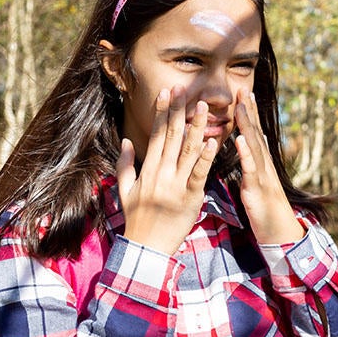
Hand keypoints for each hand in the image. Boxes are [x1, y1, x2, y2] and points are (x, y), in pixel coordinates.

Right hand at [117, 86, 217, 254]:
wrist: (146, 248)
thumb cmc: (137, 219)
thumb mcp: (124, 190)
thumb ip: (125, 164)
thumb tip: (125, 141)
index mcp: (148, 169)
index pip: (157, 134)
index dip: (162, 112)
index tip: (166, 92)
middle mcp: (161, 173)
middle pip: (172, 136)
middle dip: (179, 111)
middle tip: (185, 89)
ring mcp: (175, 184)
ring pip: (188, 150)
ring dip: (197, 126)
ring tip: (204, 106)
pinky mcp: (190, 197)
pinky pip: (199, 173)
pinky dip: (206, 157)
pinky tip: (213, 141)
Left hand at [233, 89, 304, 244]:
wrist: (279, 232)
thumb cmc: (265, 209)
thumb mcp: (257, 183)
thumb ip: (252, 163)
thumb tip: (250, 144)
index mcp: (260, 163)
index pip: (254, 133)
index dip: (249, 113)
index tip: (243, 92)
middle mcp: (264, 165)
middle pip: (256, 133)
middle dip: (249, 111)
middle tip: (243, 89)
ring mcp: (262, 176)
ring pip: (254, 146)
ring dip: (247, 126)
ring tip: (240, 107)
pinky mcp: (258, 189)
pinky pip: (251, 169)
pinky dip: (246, 154)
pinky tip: (239, 140)